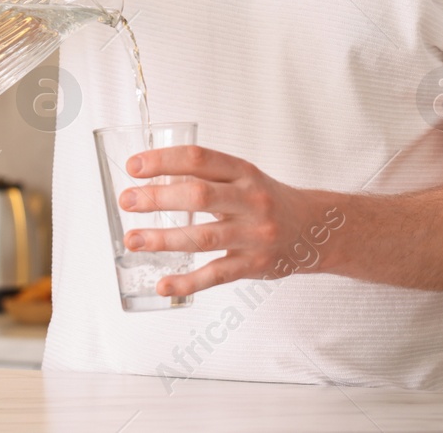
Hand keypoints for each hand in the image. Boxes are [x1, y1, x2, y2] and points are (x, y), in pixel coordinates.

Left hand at [119, 145, 346, 299]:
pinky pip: (216, 275)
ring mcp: (253, 235)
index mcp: (244, 172)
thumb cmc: (268, 201)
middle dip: (158, 198)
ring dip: (163, 239)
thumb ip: (207, 178)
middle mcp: (250, 200)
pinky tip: (163, 284)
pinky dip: (187, 281)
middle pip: (199, 196)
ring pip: (203, 237)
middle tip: (127, 200)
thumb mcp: (245, 178)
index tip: (134, 166)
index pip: (200, 159)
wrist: (314, 230)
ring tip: (133, 240)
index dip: (164, 160)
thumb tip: (153, 179)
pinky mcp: (254, 265)